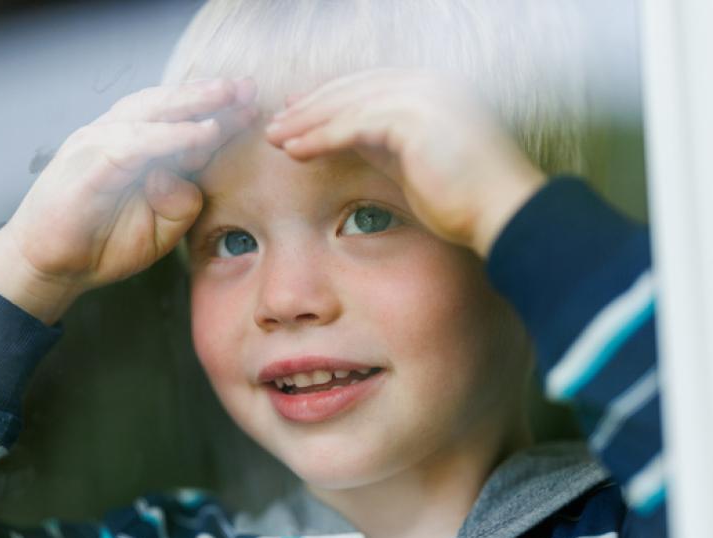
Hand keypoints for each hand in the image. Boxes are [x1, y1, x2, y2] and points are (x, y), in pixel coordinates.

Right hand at [0, 77, 257, 322]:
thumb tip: (189, 179)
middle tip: (246, 89)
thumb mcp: (161, 230)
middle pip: (166, 104)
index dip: (216, 111)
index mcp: (134, 147)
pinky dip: (168, 138)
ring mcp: (97, 146)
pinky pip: (132, 144)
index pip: (178, 119)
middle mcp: (115, 137)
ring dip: (190, 105)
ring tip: (225, 100)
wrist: (51, 268)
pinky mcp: (86, 166)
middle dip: (208, 96)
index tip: (253, 106)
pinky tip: (199, 135)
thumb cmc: (102, 243)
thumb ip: (183, 204)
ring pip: (149, 113)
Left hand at [264, 69, 544, 255]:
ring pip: (347, 104)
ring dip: (306, 121)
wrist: (503, 214)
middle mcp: (428, 83)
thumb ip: (382, 143)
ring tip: (274, 138)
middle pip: (352, 89)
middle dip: (309, 106)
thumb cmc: (464, 198)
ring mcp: (423, 95)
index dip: (327, 99)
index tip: (295, 113)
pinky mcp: (414, 117)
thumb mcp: (413, 161)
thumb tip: (342, 139)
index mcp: (431, 89)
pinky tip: (294, 150)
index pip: (366, 86)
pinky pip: (352, 125)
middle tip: (275, 123)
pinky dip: (319, 138)